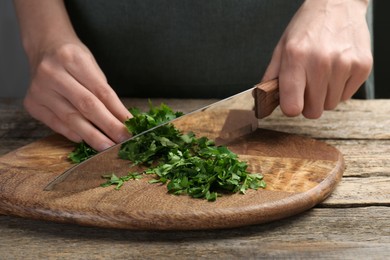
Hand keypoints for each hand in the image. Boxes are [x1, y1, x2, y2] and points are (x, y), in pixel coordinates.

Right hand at [24, 41, 131, 150]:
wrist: (44, 48)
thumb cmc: (73, 59)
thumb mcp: (92, 68)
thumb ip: (104, 93)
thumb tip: (121, 121)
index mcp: (73, 59)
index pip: (102, 92)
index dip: (118, 112)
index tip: (130, 127)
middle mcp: (53, 73)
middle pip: (87, 106)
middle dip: (108, 126)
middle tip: (123, 141)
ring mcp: (39, 89)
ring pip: (71, 118)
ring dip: (92, 135)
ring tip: (108, 146)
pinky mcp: (32, 104)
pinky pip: (57, 124)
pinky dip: (73, 134)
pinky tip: (86, 140)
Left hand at [262, 0, 372, 118]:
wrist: (337, 4)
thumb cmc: (306, 28)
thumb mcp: (281, 48)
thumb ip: (271, 78)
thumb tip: (262, 103)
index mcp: (295, 58)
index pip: (292, 107)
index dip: (291, 107)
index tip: (292, 101)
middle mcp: (320, 62)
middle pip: (313, 111)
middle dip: (308, 103)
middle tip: (308, 84)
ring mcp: (344, 65)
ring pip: (331, 105)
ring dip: (325, 95)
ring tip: (323, 73)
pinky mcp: (362, 66)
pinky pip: (347, 96)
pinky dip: (340, 88)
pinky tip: (336, 69)